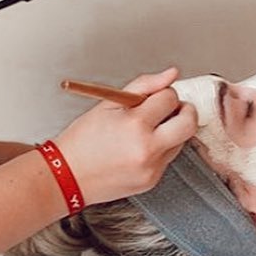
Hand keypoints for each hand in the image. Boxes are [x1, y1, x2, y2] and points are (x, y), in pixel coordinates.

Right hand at [54, 66, 197, 207]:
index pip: (170, 98)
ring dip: (172, 130)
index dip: (164, 92)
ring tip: (148, 129)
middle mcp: (147, 148)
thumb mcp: (108, 105)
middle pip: (189, 123)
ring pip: (181, 142)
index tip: (155, 96)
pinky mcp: (152, 181)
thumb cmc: (81, 140)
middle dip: (185, 110)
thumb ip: (144, 86)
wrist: (66, 177)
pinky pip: (167, 159)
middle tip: (172, 108)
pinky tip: (138, 147)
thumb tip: (171, 74)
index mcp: (135, 124)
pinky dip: (160, 149)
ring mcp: (152, 168)